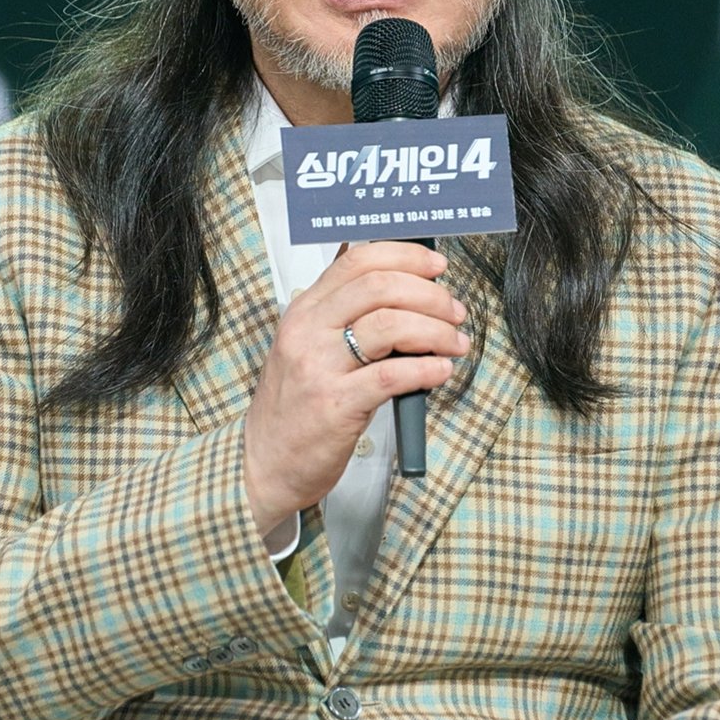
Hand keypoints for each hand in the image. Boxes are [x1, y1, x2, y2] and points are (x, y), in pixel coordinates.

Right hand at [243, 241, 467, 532]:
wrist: (264, 462)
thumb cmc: (293, 407)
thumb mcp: (305, 346)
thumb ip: (341, 314)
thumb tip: (395, 283)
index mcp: (304, 310)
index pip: (358, 260)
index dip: (406, 257)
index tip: (436, 267)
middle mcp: (308, 331)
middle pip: (380, 286)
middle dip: (430, 295)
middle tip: (453, 312)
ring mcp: (319, 367)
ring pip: (390, 325)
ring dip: (436, 331)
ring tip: (455, 343)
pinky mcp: (336, 405)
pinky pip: (392, 375)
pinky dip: (426, 368)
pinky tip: (440, 370)